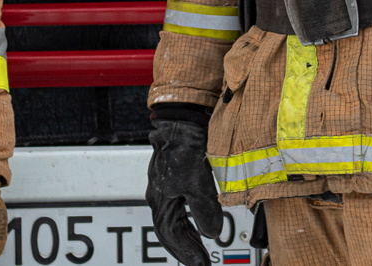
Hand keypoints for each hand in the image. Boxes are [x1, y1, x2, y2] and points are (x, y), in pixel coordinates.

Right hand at [146, 117, 223, 265]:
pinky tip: (197, 225)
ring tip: (200, 250)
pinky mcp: (174, 177)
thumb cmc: (185, 147)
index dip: (185, 251)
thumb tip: (212, 232)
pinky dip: (188, 222)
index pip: (170, 234)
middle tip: (201, 262)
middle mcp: (159, 195)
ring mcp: (165, 186)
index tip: (199, 264)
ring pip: (173, 220)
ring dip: (187, 237)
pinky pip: (177, 208)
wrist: (181, 120)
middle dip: (185, 249)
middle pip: (169, 231)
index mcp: (161, 199)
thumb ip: (204, 210)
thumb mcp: (198, 182)